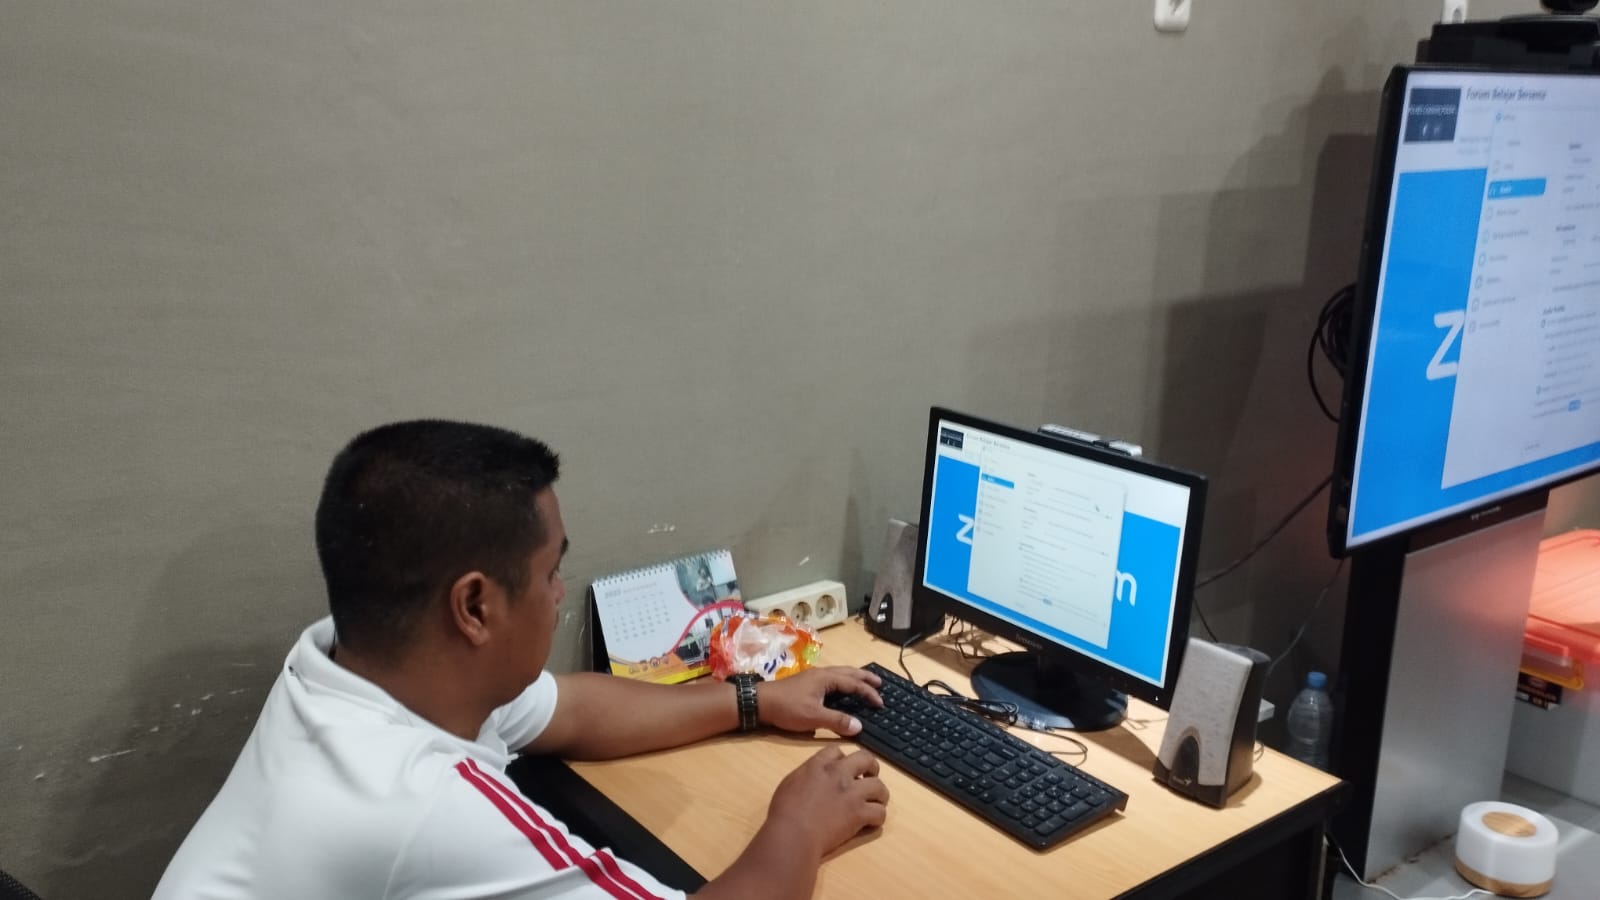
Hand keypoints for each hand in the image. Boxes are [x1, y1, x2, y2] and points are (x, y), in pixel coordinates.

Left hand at [758, 666, 881, 735]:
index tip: (880, 702)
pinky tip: (842, 689)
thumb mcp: (814, 717)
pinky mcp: (806, 683)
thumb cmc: (787, 708)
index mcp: (826, 678)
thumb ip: (837, 721)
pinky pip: (832, 678)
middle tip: (879, 683)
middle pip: (849, 672)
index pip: (854, 683)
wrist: (760, 702)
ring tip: (865, 682)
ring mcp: (813, 677)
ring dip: (854, 677)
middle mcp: (822, 673)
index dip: (868, 693)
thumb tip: (859, 726)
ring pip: (840, 673)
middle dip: (865, 677)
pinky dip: (843, 681)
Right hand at [766, 747, 888, 859]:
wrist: (793, 833)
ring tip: (876, 802)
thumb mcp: (790, 783)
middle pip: (865, 758)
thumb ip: (806, 775)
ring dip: (879, 794)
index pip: (838, 751)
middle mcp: (839, 774)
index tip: (843, 769)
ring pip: (879, 786)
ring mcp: (852, 793)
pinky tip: (871, 822)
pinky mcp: (859, 813)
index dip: (843, 759)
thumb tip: (813, 777)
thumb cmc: (784, 812)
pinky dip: (877, 818)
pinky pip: (879, 812)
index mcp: (819, 765)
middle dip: (871, 766)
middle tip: (870, 777)